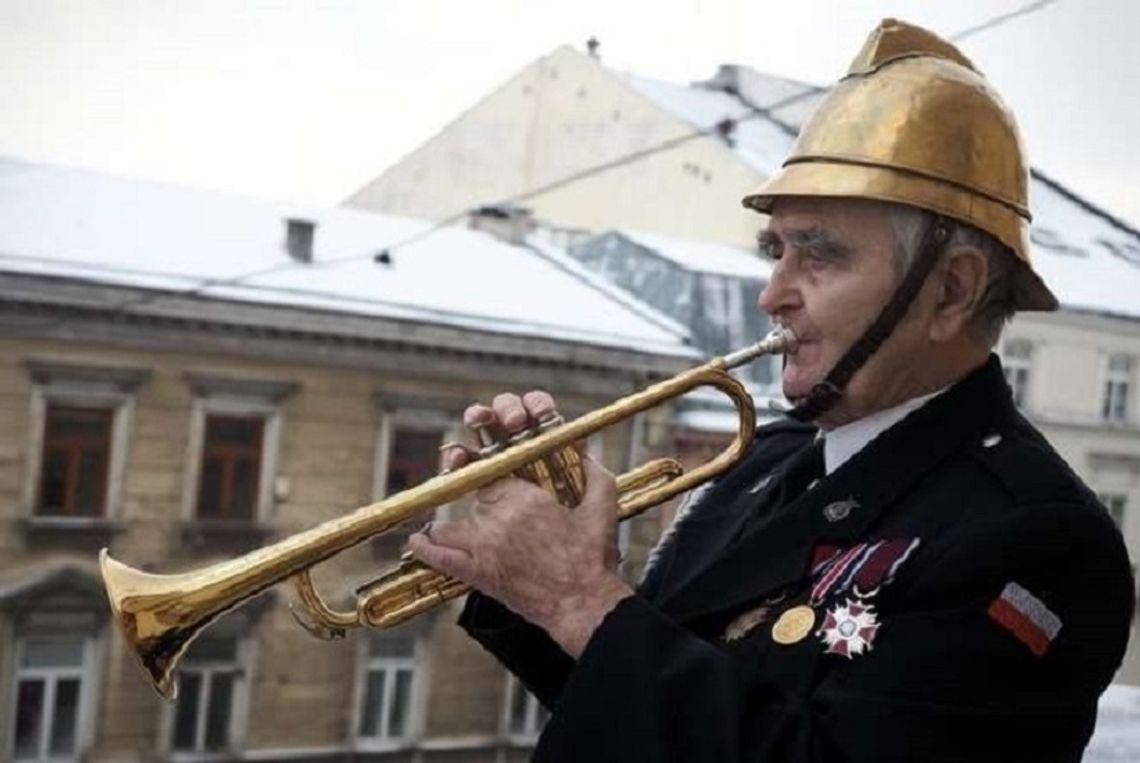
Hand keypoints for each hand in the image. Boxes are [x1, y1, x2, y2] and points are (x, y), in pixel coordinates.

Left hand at [407, 391, 632, 656]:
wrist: (582, 605)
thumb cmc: (592, 560)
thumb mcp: (602, 510)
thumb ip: (597, 477)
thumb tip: (590, 456)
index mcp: (525, 498)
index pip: (496, 472)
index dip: (498, 473)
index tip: (503, 477)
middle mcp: (499, 518)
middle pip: (476, 496)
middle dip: (485, 498)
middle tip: (498, 510)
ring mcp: (484, 547)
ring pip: (452, 525)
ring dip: (453, 524)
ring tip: (452, 525)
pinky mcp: (478, 574)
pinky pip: (441, 558)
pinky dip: (426, 549)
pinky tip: (417, 541)